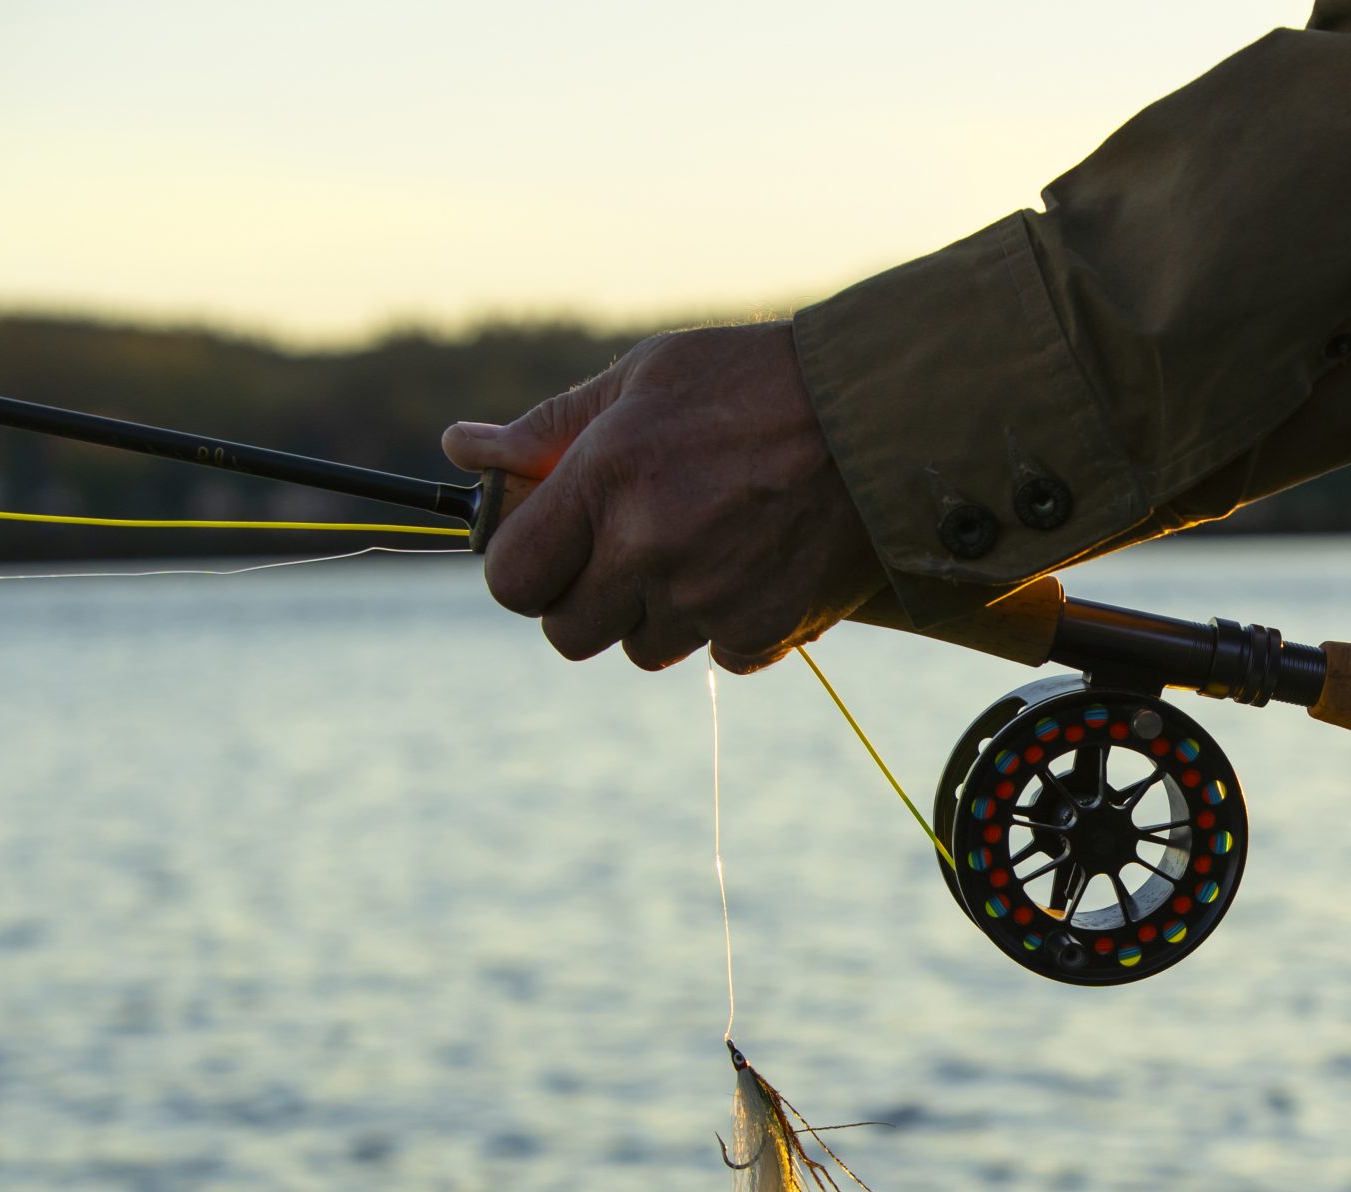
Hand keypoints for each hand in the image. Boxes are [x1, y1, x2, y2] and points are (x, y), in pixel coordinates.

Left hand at [442, 321, 878, 672]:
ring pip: (644, 647)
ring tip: (705, 547)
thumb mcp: (648, 377)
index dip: (524, 568)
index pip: (512, 580)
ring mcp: (710, 599)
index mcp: (605, 481)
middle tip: (627, 550)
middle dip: (586, 597)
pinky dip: (731, 624)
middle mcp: (650, 551)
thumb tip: (464, 448)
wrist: (886, 419)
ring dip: (659, 612)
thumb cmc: (759, 382)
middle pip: (569, 632)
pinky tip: (757, 564)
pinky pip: (720, 655)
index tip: (550, 548)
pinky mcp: (767, 631)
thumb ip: (552, 424)